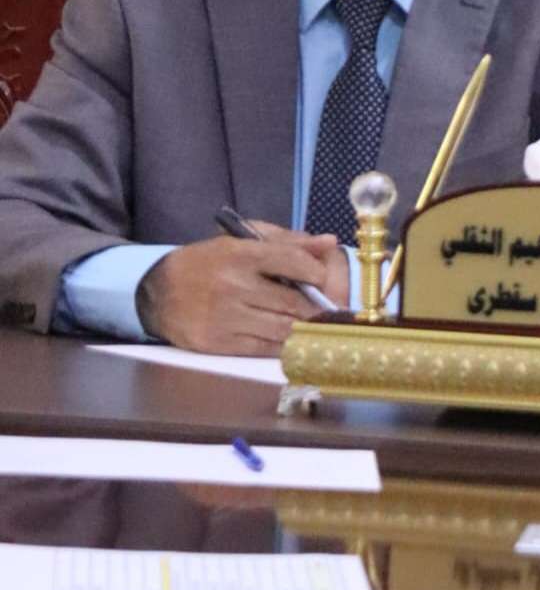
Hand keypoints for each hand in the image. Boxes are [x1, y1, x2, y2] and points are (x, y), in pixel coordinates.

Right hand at [136, 229, 344, 355]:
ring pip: (283, 329)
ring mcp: (225, 316)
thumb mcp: (242, 241)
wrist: (158, 292)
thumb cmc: (209, 263)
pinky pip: (265, 348)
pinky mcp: (219, 342)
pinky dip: (283, 344)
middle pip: (293, 303)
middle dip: (318, 308)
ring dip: (303, 328)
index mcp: (240, 254)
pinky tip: (289, 337)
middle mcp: (233, 285)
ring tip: (312, 324)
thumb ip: (288, 241)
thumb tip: (329, 243)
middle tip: (330, 310)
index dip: (317, 274)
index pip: (293, 262)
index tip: (323, 280)